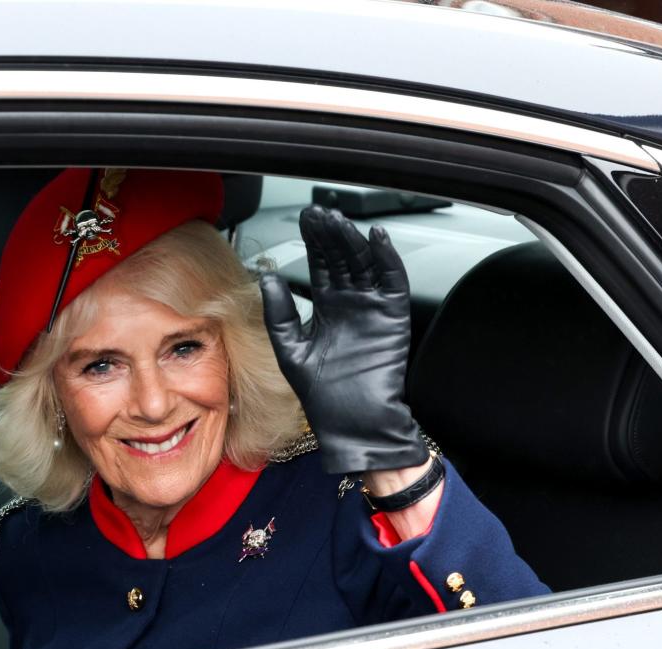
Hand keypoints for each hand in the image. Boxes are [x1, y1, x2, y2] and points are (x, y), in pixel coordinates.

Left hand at [260, 205, 427, 473]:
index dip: (314, 242)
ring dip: (353, 241)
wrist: (352, 423)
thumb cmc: (321, 395)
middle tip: (319, 213)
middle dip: (331, 235)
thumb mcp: (290, 349)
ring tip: (339, 220)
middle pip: (342, 259)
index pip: (320, 265)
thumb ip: (280, 313)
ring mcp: (372, 309)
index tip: (304, 220)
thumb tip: (268, 277)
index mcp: (326, 309)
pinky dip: (387, 260)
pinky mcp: (393, 318)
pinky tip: (376, 239)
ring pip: (364, 265)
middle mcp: (350, 304)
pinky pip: (392, 282)